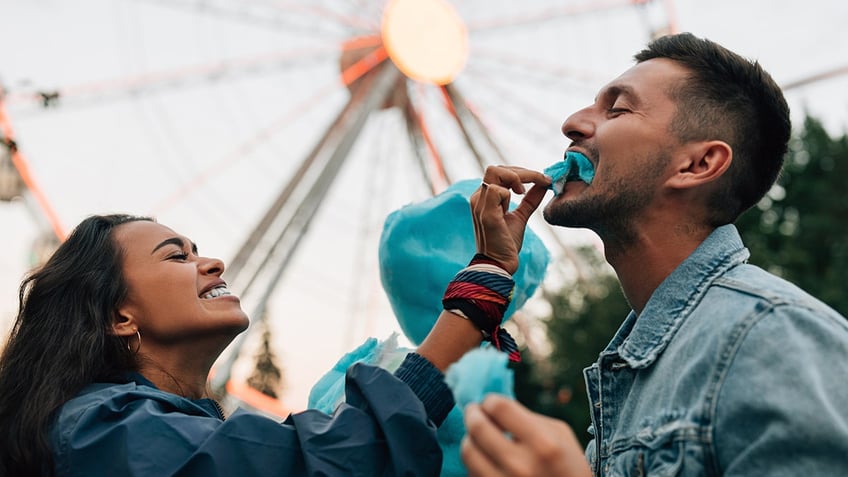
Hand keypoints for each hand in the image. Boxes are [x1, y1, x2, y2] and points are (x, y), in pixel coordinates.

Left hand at [461, 394, 592, 476]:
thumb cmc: (568, 466)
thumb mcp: (560, 435)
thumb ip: (528, 417)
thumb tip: (494, 408)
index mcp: (542, 444)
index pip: (499, 408)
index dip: (490, 401)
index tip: (490, 403)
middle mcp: (520, 465)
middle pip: (478, 428)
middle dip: (472, 414)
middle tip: (474, 411)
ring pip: (468, 451)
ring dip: (471, 438)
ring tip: (479, 436)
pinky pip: (471, 472)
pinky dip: (476, 461)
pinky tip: (486, 458)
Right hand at [470, 166, 549, 273]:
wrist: (500, 264)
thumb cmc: (506, 243)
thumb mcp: (521, 216)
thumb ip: (530, 199)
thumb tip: (544, 184)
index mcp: (484, 198)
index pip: (500, 172)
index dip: (522, 172)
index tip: (543, 179)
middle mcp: (478, 198)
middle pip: (496, 168)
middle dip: (522, 172)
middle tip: (540, 181)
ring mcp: (479, 204)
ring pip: (494, 172)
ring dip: (517, 177)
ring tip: (525, 192)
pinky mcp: (485, 213)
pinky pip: (497, 190)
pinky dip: (510, 193)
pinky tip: (514, 205)